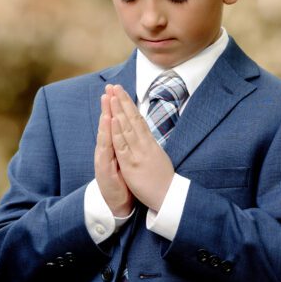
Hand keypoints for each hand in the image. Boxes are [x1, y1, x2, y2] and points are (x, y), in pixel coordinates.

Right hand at [94, 88, 133, 216]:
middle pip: (107, 126)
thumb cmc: (123, 182)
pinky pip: (106, 150)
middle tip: (109, 89)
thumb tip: (129, 130)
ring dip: (106, 116)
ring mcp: (103, 160)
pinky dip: (107, 136)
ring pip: (105, 135)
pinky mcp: (104, 169)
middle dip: (108, 107)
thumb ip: (124, 146)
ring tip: (107, 100)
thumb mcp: (124, 161)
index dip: (114, 108)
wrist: (118, 205)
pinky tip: (108, 123)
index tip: (116, 92)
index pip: (113, 125)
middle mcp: (105, 152)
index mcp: (112, 149)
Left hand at [109, 84, 174, 211]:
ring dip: (119, 111)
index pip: (138, 119)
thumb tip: (145, 134)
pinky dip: (118, 131)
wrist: (168, 196)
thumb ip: (149, 145)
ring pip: (127, 128)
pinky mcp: (132, 164)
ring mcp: (138, 153)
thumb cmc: (163, 179)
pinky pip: (123, 145)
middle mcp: (144, 144)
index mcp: (150, 142)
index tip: (121, 92)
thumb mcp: (157, 157)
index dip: (129, 105)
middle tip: (115, 85)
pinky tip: (114, 120)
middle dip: (122, 101)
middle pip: (132, 118)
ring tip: (112, 96)